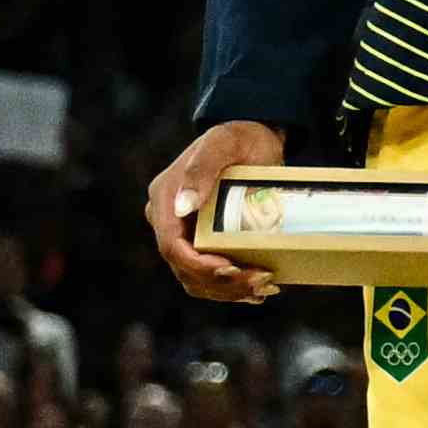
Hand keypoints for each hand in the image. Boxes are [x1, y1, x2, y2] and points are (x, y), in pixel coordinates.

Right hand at [147, 118, 289, 300]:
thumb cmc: (238, 136)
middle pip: (185, 268)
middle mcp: (169, 220)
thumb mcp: (222, 144)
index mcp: (164, 200)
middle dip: (220, 282)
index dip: (197, 265)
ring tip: (263, 288)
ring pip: (196, 279)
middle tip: (260, 282)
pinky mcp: (204, 241)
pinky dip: (231, 288)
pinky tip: (256, 292)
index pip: (171, 246)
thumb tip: (182, 207)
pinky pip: (209, 275)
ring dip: (227, 291)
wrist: (254, 139)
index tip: (230, 268)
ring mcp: (186, 233)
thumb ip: (201, 170)